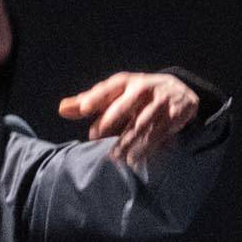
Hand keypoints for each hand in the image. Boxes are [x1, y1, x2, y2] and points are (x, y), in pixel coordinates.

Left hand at [59, 71, 199, 169]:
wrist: (179, 91)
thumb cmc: (137, 96)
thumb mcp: (115, 96)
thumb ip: (89, 102)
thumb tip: (62, 109)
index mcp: (126, 82)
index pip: (109, 88)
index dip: (96, 97)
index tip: (83, 109)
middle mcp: (144, 87)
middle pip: (127, 103)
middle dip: (112, 118)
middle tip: (96, 135)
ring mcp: (161, 100)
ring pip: (143, 122)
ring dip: (128, 140)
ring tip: (115, 157)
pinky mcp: (176, 113)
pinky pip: (160, 132)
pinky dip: (148, 146)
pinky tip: (136, 159)